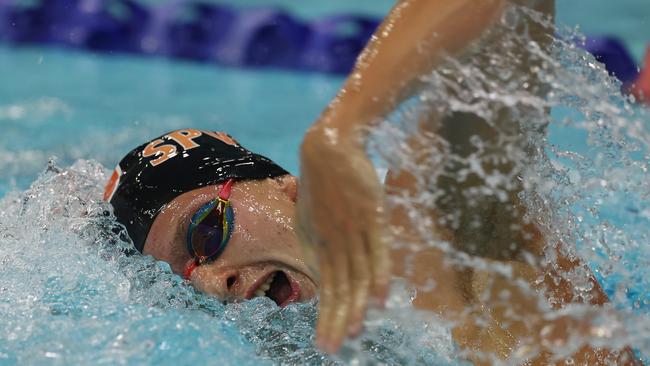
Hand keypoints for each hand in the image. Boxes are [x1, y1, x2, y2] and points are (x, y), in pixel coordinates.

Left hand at [296, 125, 389, 352]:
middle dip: (336, 320)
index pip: (326, 288)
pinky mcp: (370, 216)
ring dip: (356, 305)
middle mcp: (332, 242)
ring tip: (354, 332)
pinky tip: (381, 297)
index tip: (326, 340)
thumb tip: (323, 275)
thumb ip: (317, 248)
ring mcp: (351, 230)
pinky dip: (379, 274)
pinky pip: (377, 250)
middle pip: (338, 287)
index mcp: (317, 245)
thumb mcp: (310, 220)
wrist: (329, 147)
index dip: (327, 316)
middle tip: (332, 348)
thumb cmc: (322, 185)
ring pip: (356, 274)